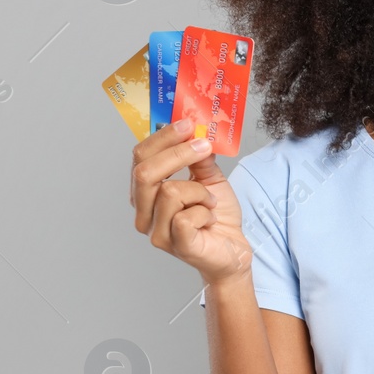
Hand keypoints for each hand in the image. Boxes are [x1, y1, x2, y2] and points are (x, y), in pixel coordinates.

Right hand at [131, 119, 251, 284]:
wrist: (233, 249)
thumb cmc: (215, 216)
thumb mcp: (210, 179)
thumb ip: (199, 159)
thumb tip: (195, 133)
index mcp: (146, 193)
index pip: (140, 158)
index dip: (162, 138)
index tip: (186, 123)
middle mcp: (144, 212)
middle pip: (145, 173)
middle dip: (177, 154)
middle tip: (204, 146)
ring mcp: (156, 231)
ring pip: (169, 192)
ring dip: (200, 191)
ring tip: (209, 201)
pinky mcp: (176, 245)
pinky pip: (184, 217)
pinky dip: (204, 211)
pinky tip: (209, 218)